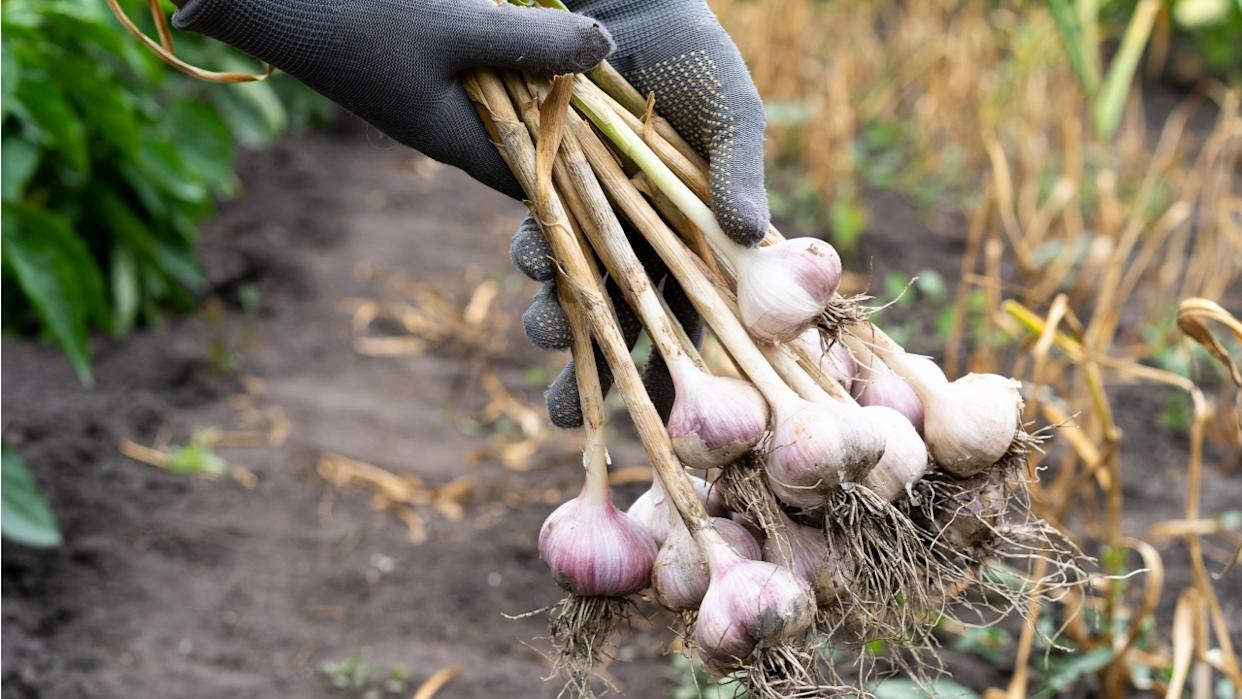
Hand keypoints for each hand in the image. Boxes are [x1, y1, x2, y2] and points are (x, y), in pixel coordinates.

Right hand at [172, 0, 613, 196]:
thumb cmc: (359, 11)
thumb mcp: (456, 25)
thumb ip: (531, 41)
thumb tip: (607, 50)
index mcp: (458, 142)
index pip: (542, 179)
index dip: (593, 173)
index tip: (647, 160)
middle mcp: (451, 131)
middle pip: (533, 144)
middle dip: (583, 130)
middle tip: (641, 114)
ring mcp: (436, 99)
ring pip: (513, 104)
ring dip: (552, 87)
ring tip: (607, 73)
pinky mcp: (426, 66)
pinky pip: (488, 73)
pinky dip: (518, 57)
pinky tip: (546, 33)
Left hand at [516, 0, 767, 426]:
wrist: (622, 0)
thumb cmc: (693, 50)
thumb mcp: (730, 104)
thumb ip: (740, 168)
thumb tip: (754, 234)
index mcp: (707, 237)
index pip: (702, 321)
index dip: (681, 376)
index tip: (660, 429)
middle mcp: (652, 239)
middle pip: (628, 325)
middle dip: (594, 374)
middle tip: (564, 416)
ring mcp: (599, 217)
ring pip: (579, 289)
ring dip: (560, 319)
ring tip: (544, 331)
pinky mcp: (551, 190)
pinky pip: (545, 236)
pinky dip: (538, 253)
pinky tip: (531, 256)